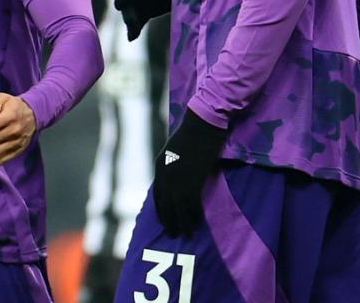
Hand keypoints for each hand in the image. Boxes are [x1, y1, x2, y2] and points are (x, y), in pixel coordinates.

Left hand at [152, 109, 226, 236]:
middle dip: (169, 220)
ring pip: (178, 208)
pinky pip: (192, 204)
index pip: (158, 194)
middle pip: (165, 204)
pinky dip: (194, 215)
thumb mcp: (174, 151)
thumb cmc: (191, 134)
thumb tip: (176, 181)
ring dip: (182, 223)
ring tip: (186, 234)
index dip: (162, 209)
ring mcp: (178, 179)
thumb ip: (172, 166)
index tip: (165, 220)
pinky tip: (197, 223)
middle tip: (173, 233)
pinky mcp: (192, 181)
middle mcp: (165, 176)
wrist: (202, 125)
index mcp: (160, 167)